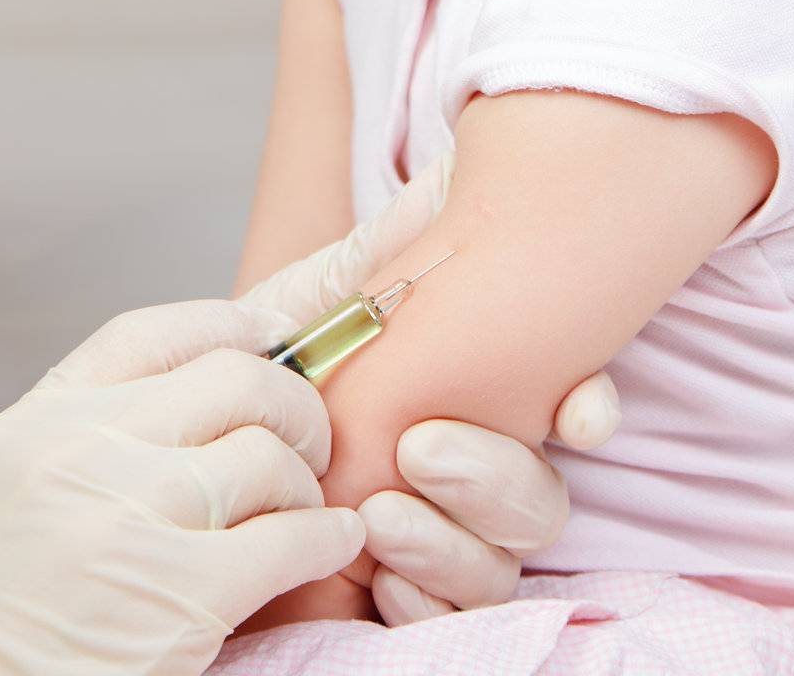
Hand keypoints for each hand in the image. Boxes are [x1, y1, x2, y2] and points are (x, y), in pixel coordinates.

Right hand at [0, 306, 365, 675]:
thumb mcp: (6, 492)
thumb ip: (86, 436)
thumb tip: (195, 397)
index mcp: (36, 425)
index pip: (152, 334)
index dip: (230, 323)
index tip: (272, 334)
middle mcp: (82, 453)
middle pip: (233, 379)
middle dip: (291, 405)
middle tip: (304, 440)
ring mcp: (130, 518)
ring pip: (267, 453)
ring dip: (305, 482)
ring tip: (302, 509)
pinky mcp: (180, 595)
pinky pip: (290, 536)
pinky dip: (326, 536)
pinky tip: (331, 542)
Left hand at [235, 152, 623, 628]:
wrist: (201, 444)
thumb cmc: (275, 366)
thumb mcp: (322, 298)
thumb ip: (387, 249)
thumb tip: (448, 172)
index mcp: (483, 396)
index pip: (574, 408)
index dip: (591, 409)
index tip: (578, 410)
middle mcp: (480, 475)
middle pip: (541, 500)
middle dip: (496, 476)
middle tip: (424, 445)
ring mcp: (446, 544)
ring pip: (499, 567)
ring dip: (450, 542)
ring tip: (380, 513)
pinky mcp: (401, 599)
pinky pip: (443, 621)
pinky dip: (417, 597)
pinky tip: (376, 572)